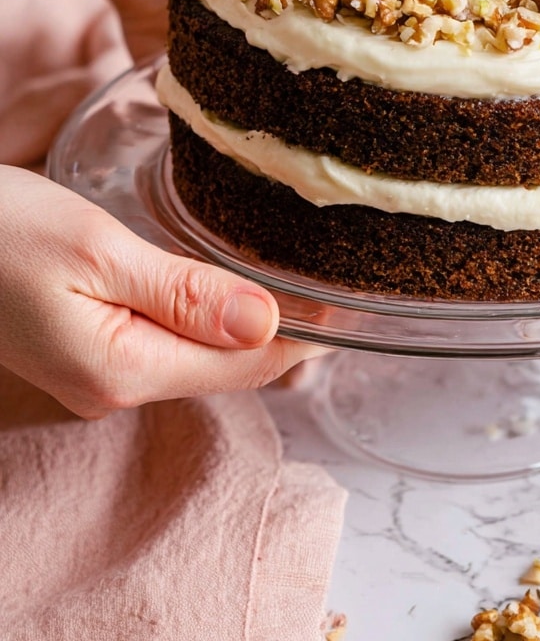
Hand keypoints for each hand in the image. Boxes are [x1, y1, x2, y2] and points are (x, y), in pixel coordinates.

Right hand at [0, 167, 320, 417]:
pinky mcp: (87, 354)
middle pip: (229, 369)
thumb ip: (186, 294)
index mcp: (123, 371)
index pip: (248, 367)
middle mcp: (113, 389)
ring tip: (294, 277)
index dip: (306, 335)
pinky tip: (225, 287)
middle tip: (333, 279)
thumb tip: (270, 325)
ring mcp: (98, 378)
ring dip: (246, 326)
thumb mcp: (98, 251)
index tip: (352, 301)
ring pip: (200, 358)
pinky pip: (167, 346)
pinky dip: (205, 319)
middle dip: (283, 332)